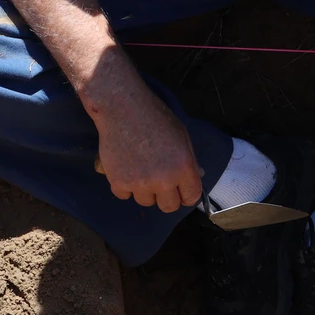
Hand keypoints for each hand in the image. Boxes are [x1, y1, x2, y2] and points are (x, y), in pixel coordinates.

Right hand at [85, 72, 203, 211]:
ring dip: (145, 191)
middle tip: (159, 182)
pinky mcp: (118, 182)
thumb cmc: (154, 117)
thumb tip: (196, 177)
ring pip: (146, 202)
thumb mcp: (181, 135)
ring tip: (140, 169)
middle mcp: (163, 179)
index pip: (191, 198)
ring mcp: (140, 183)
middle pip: (168, 207)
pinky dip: (124, 186)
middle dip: (166, 197)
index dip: (186, 195)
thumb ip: (189, 160)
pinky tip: (125, 168)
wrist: (122, 107)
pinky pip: (124, 195)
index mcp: (183, 167)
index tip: (181, 192)